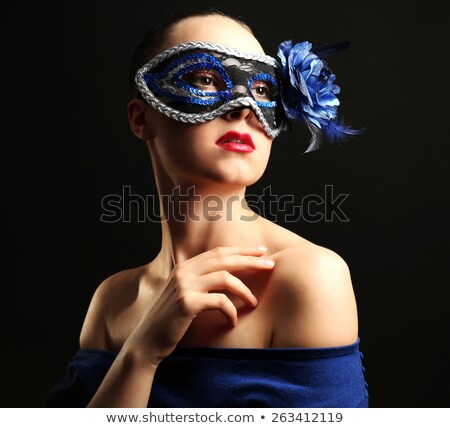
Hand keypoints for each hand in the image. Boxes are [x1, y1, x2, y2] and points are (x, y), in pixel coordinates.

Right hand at [124, 246, 274, 366]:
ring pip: (225, 278)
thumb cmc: (170, 320)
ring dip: (244, 290)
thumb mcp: (184, 295)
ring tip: (254, 302)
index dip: (241, 250)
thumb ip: (200, 282)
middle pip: (224, 259)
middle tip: (270, 265)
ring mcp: (185, 285)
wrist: (147, 341)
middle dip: (250, 260)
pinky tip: (233, 321)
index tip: (261, 251)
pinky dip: (231, 311)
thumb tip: (229, 277)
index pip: (218, 252)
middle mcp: (184, 271)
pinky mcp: (187, 302)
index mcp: (185, 266)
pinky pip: (220, 301)